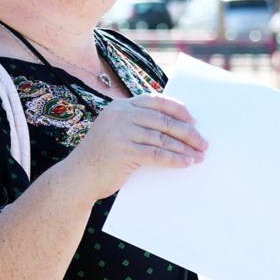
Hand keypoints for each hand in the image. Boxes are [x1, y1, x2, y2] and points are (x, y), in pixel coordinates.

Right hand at [69, 94, 207, 199]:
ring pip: (163, 138)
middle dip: (187, 132)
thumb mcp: (116, 132)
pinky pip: (157, 155)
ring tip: (199, 155)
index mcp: (120, 106)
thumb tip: (175, 127)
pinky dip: (175, 159)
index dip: (177, 109)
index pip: (155, 101)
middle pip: (163, 120)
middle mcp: (120, 115)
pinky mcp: (124, 152)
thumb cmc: (100, 157)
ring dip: (185, 148)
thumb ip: (137, 124)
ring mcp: (121, 133)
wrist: (76, 178)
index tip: (193, 119)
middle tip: (203, 142)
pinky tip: (186, 163)